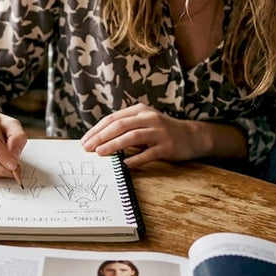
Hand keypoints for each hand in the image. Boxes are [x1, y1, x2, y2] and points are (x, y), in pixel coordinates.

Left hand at [80, 103, 245, 167]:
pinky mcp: (167, 146)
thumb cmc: (161, 132)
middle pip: (120, 125)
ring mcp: (159, 131)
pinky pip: (148, 154)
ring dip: (114, 146)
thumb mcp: (143, 123)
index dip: (97, 129)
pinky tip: (124, 165)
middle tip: (88, 148)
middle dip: (101, 137)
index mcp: (139, 110)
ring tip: (101, 154)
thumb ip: (124, 128)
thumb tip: (98, 140)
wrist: (191, 136)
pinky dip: (135, 159)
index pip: (113, 118)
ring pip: (132, 137)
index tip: (84, 141)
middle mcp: (149, 118)